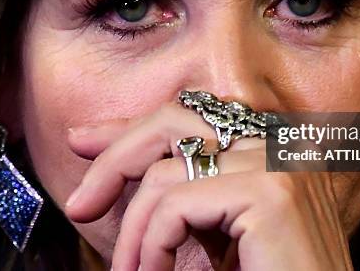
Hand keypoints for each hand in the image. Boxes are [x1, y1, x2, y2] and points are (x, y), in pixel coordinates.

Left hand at [65, 103, 352, 270]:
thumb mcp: (205, 230)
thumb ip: (170, 190)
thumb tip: (88, 140)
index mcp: (268, 145)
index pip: (189, 114)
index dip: (130, 127)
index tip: (81, 142)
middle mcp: (279, 143)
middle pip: (174, 121)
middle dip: (115, 161)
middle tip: (80, 207)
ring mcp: (279, 164)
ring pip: (166, 174)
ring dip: (133, 232)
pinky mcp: (272, 195)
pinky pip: (177, 205)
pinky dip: (151, 246)